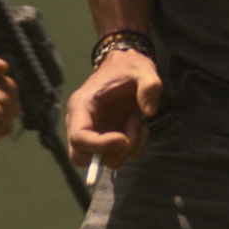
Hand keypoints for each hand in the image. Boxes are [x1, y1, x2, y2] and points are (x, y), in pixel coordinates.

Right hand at [67, 48, 159, 166]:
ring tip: (136, 122)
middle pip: (80, 157)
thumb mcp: (143, 69)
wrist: (128, 68)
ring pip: (102, 160)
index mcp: (82, 105)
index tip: (124, 139)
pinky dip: (132, 149)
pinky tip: (138, 127)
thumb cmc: (129, 68)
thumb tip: (149, 112)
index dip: (99, 146)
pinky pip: (116, 157)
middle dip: (110, 152)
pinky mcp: (105, 140)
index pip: (78, 138)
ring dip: (126, 149)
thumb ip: (149, 86)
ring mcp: (92, 133)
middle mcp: (81, 123)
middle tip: (128, 135)